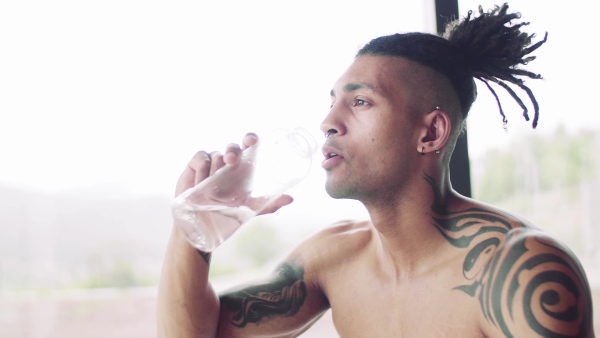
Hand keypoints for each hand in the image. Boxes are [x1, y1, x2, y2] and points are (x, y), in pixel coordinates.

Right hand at [175, 133, 293, 214]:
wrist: (200, 226)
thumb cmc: (226, 214)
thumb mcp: (249, 210)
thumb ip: (269, 204)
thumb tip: (291, 199)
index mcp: (243, 169)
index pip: (248, 147)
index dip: (250, 139)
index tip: (252, 141)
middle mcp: (228, 163)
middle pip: (232, 147)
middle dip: (232, 151)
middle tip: (231, 162)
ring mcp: (211, 163)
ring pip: (216, 155)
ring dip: (215, 170)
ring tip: (212, 190)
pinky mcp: (195, 166)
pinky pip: (201, 159)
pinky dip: (202, 169)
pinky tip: (200, 184)